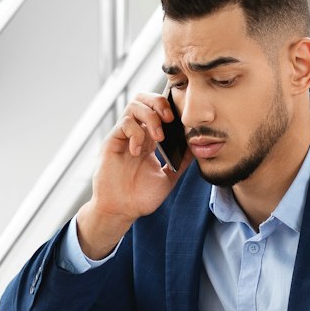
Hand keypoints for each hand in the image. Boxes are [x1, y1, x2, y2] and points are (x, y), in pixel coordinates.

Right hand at [77, 92, 191, 257]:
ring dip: (150, 117)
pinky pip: (124, 123)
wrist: (122, 211)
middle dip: (159, 103)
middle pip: (144, 99)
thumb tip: (197, 146)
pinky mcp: (112, 142)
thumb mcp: (169, 177)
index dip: (169, 107)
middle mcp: (136, 134)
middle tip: (170, 119)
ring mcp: (123, 137)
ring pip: (134, 105)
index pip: (157, 110)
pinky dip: (136, 133)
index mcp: (149, 140)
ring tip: (158, 137)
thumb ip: (182, 161)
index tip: (182, 120)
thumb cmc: (141, 198)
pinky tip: (138, 151)